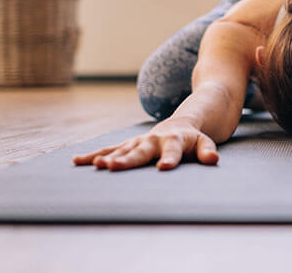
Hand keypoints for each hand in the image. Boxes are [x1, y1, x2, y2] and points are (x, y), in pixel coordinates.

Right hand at [72, 119, 218, 170]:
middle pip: (140, 151)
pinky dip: (94, 155)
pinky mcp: (128, 145)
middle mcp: (153, 140)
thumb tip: (213, 160)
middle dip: (127, 159)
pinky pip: (110, 149)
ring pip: (121, 149)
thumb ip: (208, 151)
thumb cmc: (193, 139)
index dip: (169, 159)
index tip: (162, 168)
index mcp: (174, 141)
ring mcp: (139, 142)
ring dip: (108, 157)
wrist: (181, 123)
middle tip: (112, 166)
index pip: (172, 152)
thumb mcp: (205, 143)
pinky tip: (77, 161)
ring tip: (96, 165)